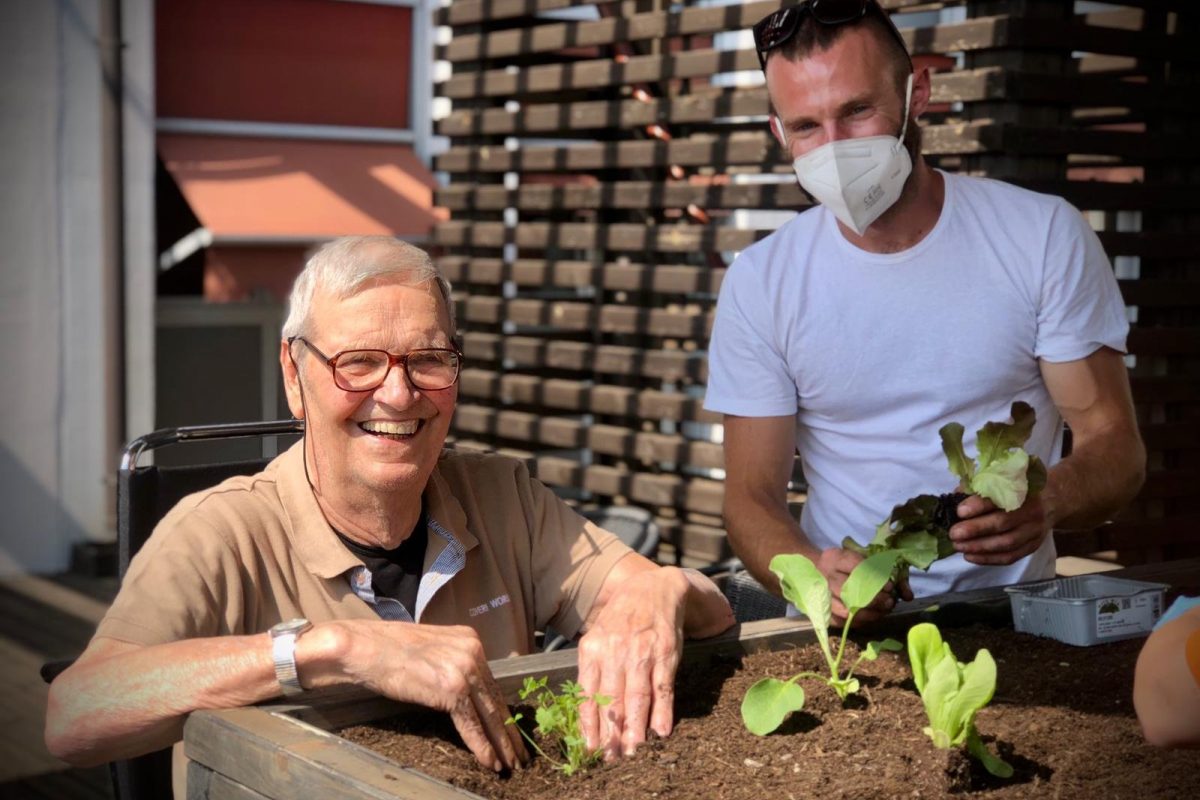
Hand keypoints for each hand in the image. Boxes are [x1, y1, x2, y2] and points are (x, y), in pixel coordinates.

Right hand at [330, 620, 526, 771]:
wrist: (361, 648)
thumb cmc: (386, 651)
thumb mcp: (431, 651)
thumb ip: (451, 665)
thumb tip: (465, 693)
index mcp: (469, 640)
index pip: (491, 683)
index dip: (503, 711)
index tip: (512, 730)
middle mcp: (473, 651)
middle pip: (496, 699)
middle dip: (509, 731)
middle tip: (520, 754)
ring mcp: (464, 669)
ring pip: (489, 714)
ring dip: (501, 744)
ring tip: (511, 764)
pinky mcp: (452, 689)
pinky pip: (471, 724)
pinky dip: (482, 746)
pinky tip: (491, 762)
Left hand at [575, 567, 688, 760]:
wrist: (653, 588)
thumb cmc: (621, 618)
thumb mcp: (598, 637)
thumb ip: (594, 671)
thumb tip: (589, 711)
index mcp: (593, 648)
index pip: (588, 693)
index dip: (590, 724)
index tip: (591, 748)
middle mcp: (615, 651)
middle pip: (611, 699)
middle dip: (611, 732)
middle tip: (612, 757)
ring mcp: (642, 652)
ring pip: (636, 696)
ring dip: (635, 727)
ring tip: (633, 749)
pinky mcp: (666, 653)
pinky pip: (663, 687)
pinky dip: (663, 710)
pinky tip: (661, 730)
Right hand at [814, 547, 910, 625]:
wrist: (814, 570)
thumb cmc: (842, 564)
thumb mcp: (856, 557)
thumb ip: (877, 569)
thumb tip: (902, 591)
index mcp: (834, 558)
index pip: (856, 567)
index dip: (875, 579)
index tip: (889, 586)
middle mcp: (824, 576)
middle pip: (849, 591)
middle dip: (873, 599)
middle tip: (889, 602)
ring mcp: (820, 595)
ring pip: (846, 610)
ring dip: (868, 614)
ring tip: (882, 611)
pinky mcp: (821, 611)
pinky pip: (841, 622)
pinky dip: (859, 622)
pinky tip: (870, 617)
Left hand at [949, 493, 1050, 564]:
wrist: (1048, 503)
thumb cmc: (1015, 492)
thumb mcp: (1001, 484)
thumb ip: (977, 489)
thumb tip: (953, 499)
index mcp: (1022, 491)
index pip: (999, 499)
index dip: (978, 506)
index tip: (959, 512)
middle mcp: (1032, 511)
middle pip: (1002, 523)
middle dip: (975, 530)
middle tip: (953, 534)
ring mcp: (1034, 531)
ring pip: (1006, 543)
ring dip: (979, 547)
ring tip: (958, 546)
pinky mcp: (1033, 546)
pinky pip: (1010, 557)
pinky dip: (988, 559)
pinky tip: (970, 556)